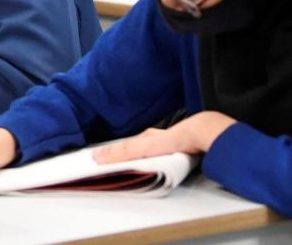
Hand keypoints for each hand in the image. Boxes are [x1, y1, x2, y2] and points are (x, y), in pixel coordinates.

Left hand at [92, 112, 235, 163]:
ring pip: (120, 150)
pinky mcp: (143, 149)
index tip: (114, 150)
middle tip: (97, 154)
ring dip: (106, 154)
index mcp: (155, 138)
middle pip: (124, 146)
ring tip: (95, 157)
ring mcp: (144, 144)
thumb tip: (178, 152)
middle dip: (110, 150)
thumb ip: (174, 147)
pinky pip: (122, 154)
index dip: (123, 148)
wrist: (196, 131)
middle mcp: (147, 139)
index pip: (135, 144)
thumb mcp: (180, 144)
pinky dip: (111, 157)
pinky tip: (101, 160)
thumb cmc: (193, 137)